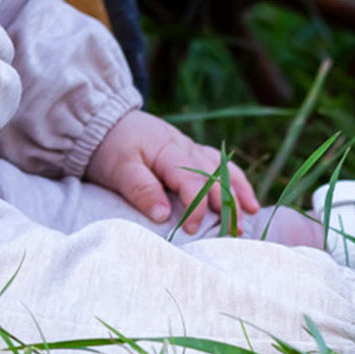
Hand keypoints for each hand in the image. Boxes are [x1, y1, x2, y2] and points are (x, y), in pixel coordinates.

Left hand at [86, 109, 258, 234]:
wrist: (104, 121)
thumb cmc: (111, 147)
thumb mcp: (119, 168)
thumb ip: (140, 188)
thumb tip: (162, 215)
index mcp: (169, 152)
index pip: (191, 182)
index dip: (195, 208)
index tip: (191, 230)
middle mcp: (185, 148)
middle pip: (214, 176)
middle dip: (227, 204)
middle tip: (233, 233)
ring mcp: (190, 148)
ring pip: (222, 168)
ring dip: (237, 191)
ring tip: (250, 214)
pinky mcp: (190, 152)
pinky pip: (218, 164)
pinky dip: (234, 180)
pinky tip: (245, 197)